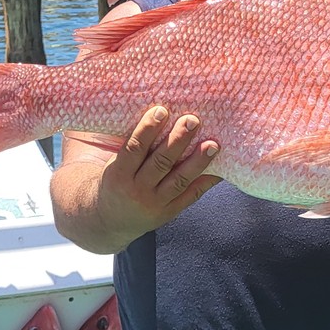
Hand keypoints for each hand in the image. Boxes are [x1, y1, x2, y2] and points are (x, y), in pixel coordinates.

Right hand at [97, 106, 220, 241]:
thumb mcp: (113, 164)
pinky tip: (220, 170)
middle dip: (178, 140)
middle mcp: (137, 190)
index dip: (147, 129)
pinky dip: (206, 182)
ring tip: (213, 144)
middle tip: (192, 119)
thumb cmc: (114, 181)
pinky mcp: (169, 212)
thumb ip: (131, 144)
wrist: (109, 220)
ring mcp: (155, 204)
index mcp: (118, 174)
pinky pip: (191, 196)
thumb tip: (156, 111)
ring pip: (179, 180)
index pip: (134, 148)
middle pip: (160, 163)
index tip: (162, 109)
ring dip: (197, 161)